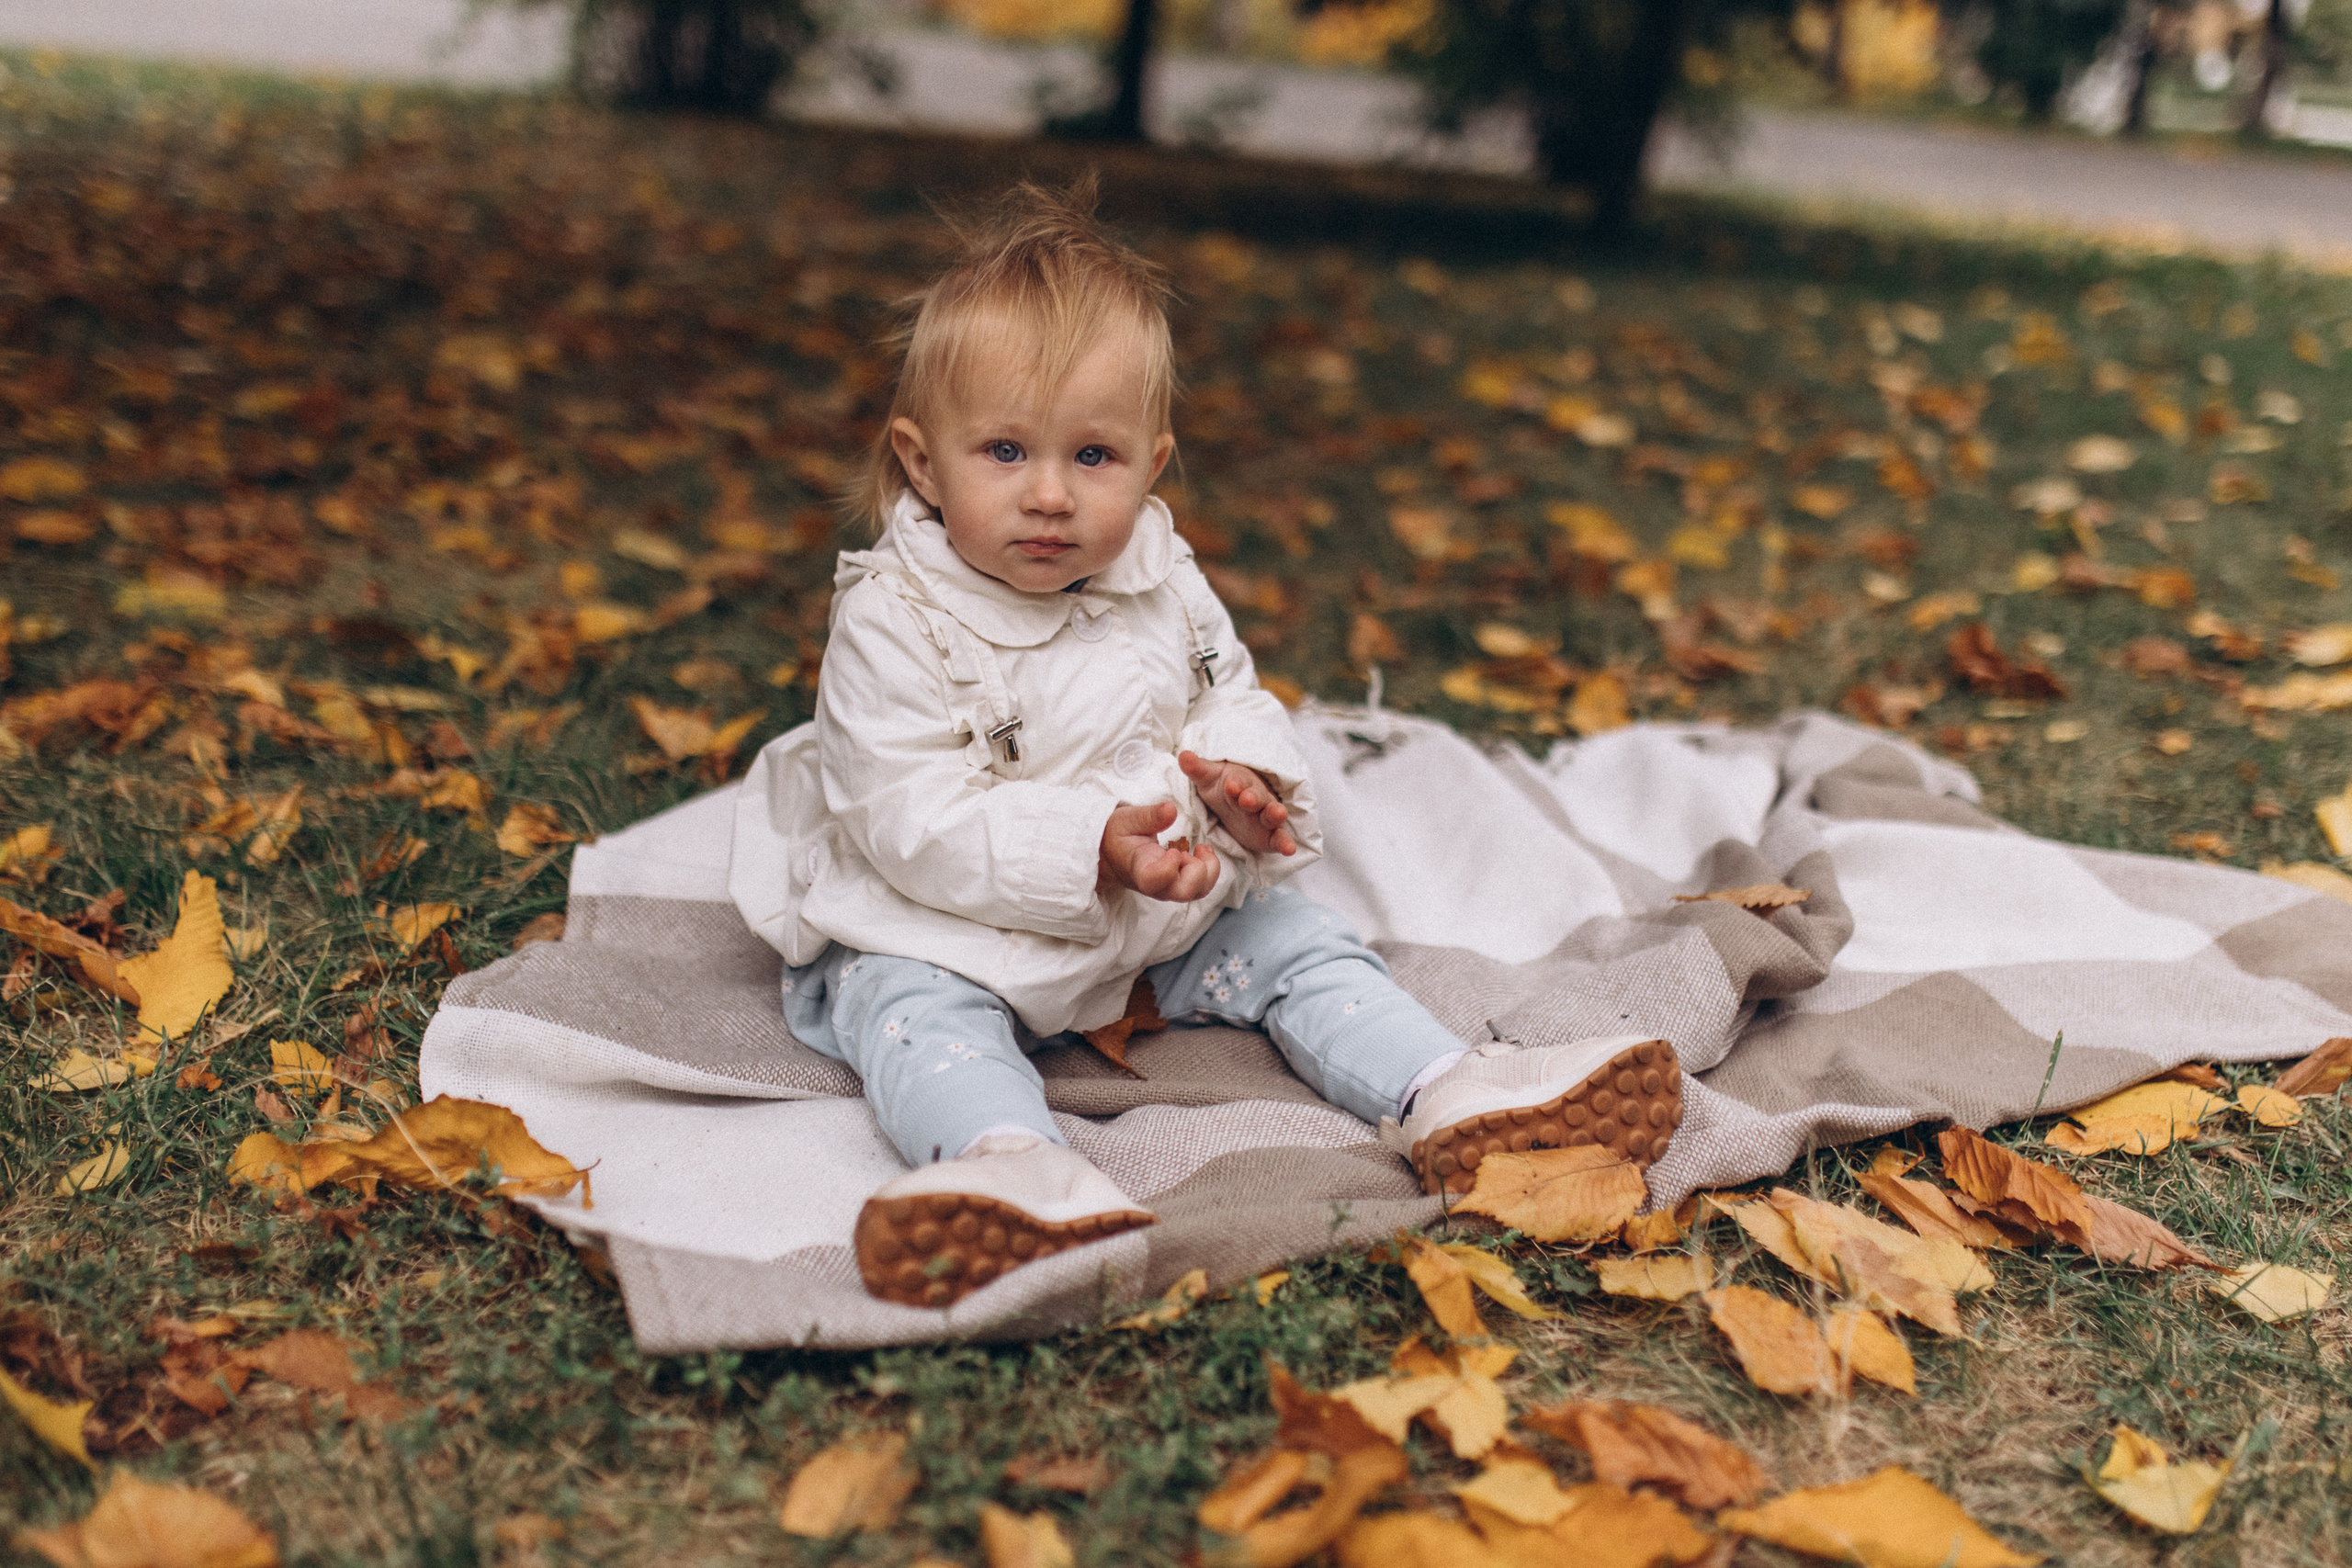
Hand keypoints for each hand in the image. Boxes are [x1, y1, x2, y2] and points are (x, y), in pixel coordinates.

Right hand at [1098, 800, 1220, 902]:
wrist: (1114, 856)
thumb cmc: (1120, 836)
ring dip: (1208, 868)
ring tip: (1200, 848)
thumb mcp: (1127, 819)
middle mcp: (1156, 886)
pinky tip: (1201, 851)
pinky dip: (1211, 868)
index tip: (1172, 850)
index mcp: (1139, 870)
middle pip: (1184, 892)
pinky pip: (1204, 885)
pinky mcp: (1181, 886)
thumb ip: (1149, 816)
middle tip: (1186, 850)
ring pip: (1199, 891)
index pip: (1154, 880)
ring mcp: (1170, 889)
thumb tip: (1171, 809)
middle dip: (1197, 868)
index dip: (1169, 867)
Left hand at [1180, 750, 1297, 856]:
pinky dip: (1285, 843)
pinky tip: (1290, 849)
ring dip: (1276, 814)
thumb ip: (1197, 769)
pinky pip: (1279, 839)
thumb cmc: (1223, 787)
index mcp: (1241, 784)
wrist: (1237, 800)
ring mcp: (1264, 817)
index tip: (1230, 784)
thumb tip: (1183, 755)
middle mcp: (1256, 799)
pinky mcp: (1270, 835)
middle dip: (1253, 798)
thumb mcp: (1208, 779)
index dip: (1235, 784)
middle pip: (1257, 797)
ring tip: (1279, 814)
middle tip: (1247, 799)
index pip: (1239, 783)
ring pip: (1272, 814)